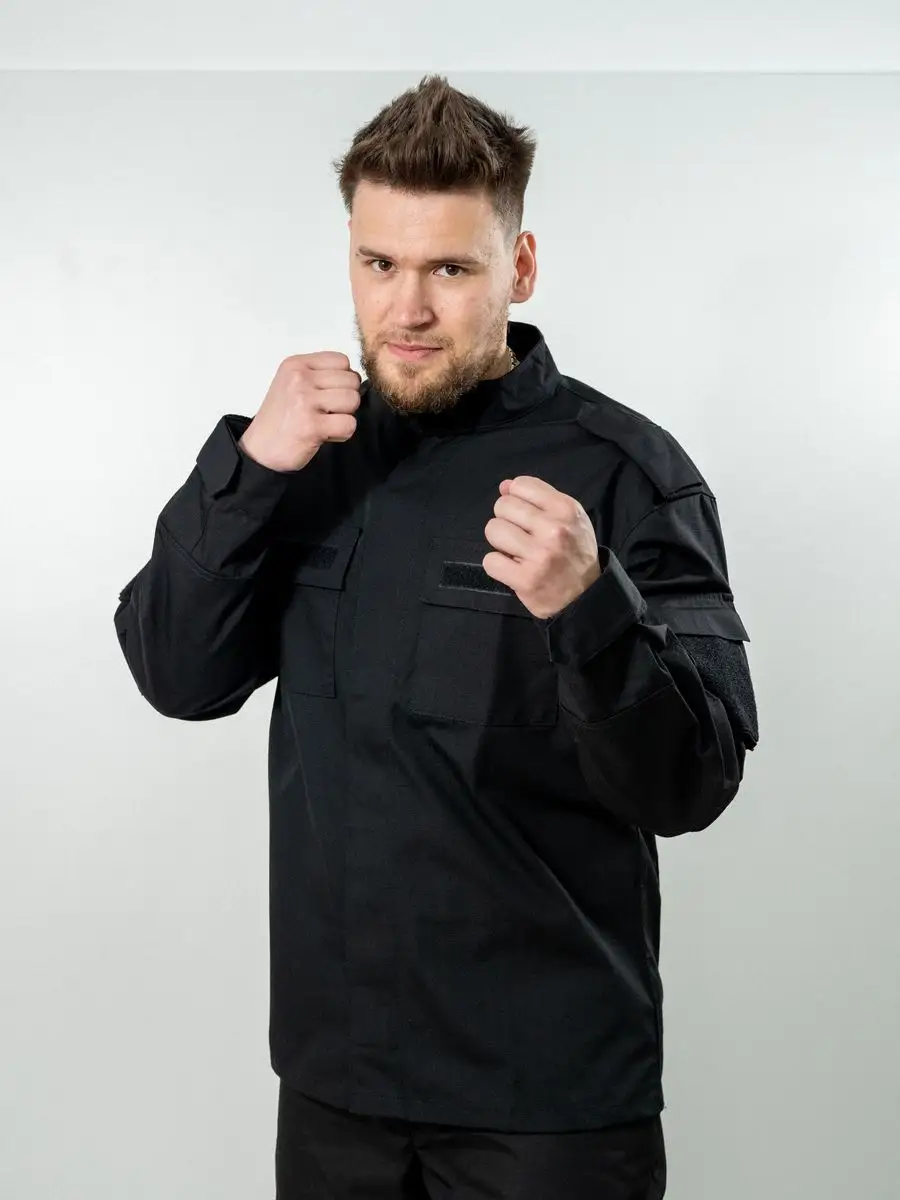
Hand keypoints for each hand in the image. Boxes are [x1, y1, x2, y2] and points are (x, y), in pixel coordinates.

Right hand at [238, 352, 361, 471]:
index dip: (343, 380)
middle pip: (351, 380)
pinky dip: (342, 433)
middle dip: (345, 399)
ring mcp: (304, 401)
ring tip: (325, 422)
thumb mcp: (292, 383)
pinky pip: (349, 424)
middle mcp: (299, 378)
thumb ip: (319, 375)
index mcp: (296, 365)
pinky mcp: (311, 425)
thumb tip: (356, 379)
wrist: (260, 448)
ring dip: (344, 416)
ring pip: (352, 400)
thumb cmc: (281, 418)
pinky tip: (325, 434)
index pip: (341, 360)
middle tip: (326, 412)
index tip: (328, 394)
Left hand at [483, 476, 601, 619]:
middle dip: (507, 520)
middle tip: (520, 536)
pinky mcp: (525, 579)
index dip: (517, 499)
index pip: (521, 485)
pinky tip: (512, 568)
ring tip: (515, 551)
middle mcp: (553, 529)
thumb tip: (504, 486)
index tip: (525, 515)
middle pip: (503, 506)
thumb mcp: (568, 519)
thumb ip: (538, 498)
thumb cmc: (575, 552)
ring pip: (493, 530)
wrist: (587, 596)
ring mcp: (539, 555)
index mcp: (565, 509)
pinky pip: (490, 560)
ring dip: (500, 542)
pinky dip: (497, 565)